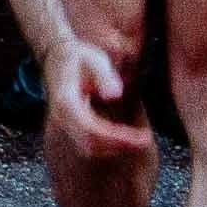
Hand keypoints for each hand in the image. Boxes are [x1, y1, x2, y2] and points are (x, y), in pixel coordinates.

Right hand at [41, 35, 151, 165]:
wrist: (60, 60)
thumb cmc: (81, 59)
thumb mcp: (94, 60)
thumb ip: (104, 76)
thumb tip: (116, 95)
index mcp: (66, 102)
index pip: (90, 129)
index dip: (117, 137)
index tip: (141, 136)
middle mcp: (62, 118)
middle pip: (90, 144)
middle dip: (119, 145)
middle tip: (145, 139)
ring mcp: (66, 125)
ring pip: (89, 148)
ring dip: (115, 148)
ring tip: (141, 140)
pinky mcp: (73, 128)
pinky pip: (90, 144)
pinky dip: (109, 145)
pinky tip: (128, 138)